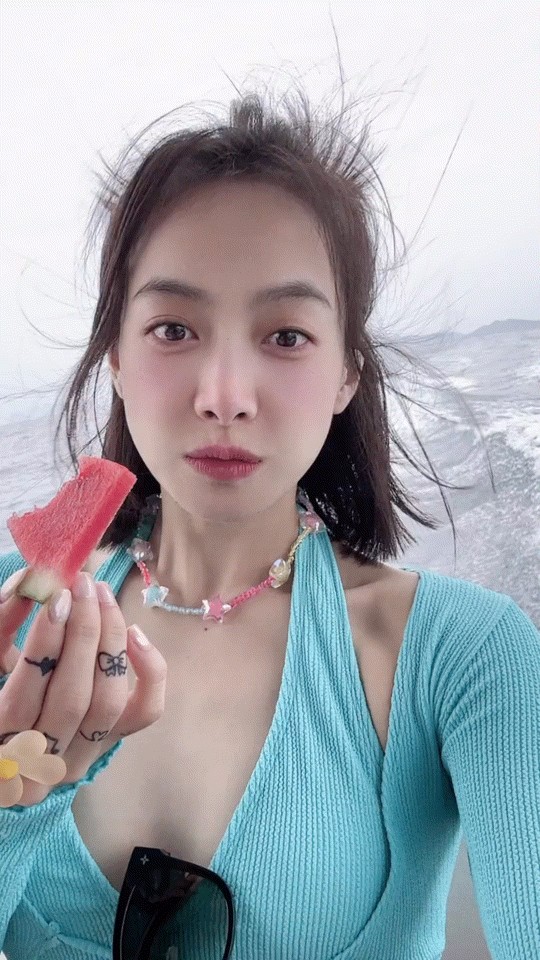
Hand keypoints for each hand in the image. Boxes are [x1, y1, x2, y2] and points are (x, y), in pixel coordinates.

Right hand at [0, 569, 166, 806]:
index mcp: (1, 744)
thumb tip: (28, 583)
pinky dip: (148, 671)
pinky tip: (134, 633)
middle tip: (83, 585)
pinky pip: (144, 711)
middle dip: (82, 634)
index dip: (43, 646)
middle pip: (72, 700)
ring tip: (103, 596)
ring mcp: (82, 754)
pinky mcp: (112, 741)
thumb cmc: (1, 696)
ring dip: (110, 640)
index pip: (22, 700)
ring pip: (108, 703)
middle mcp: (44, 760)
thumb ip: (3, 625)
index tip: (58, 598)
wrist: (15, 742)